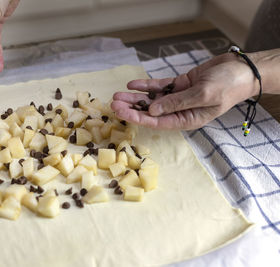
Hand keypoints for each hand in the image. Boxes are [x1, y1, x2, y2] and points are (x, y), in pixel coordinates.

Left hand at [111, 53, 259, 129]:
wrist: (241, 69)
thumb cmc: (228, 86)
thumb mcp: (203, 95)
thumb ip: (177, 103)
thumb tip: (152, 110)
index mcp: (187, 120)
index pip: (157, 122)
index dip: (138, 118)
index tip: (121, 113)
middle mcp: (180, 111)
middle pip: (150, 112)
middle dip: (131, 108)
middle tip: (113, 103)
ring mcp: (178, 98)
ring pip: (152, 99)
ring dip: (135, 97)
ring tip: (117, 94)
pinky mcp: (179, 85)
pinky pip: (159, 87)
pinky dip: (146, 85)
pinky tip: (133, 84)